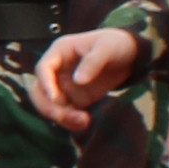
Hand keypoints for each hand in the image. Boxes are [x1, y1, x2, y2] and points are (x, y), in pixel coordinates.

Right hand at [28, 26, 144, 121]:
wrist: (129, 55)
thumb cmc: (114, 44)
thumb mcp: (106, 48)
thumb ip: (92, 62)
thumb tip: (78, 81)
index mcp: (60, 52)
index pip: (43, 68)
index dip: (45, 84)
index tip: (55, 98)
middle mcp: (57, 71)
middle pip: (40, 91)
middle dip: (49, 106)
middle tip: (64, 117)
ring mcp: (64, 86)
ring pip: (51, 106)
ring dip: (61, 117)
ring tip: (84, 122)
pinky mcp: (74, 99)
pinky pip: (66, 114)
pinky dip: (72, 122)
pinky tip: (86, 123)